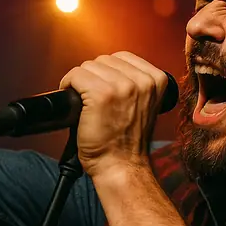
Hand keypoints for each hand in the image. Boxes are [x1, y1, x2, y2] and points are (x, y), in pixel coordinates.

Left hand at [59, 52, 169, 178]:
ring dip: (80, 83)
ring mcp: (122, 86)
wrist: (122, 167)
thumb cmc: (128, 143)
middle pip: (104, 60)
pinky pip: (75, 75)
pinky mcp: (101, 94)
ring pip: (88, 67)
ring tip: (84, 102)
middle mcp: (143, 80)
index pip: (123, 58)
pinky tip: (74, 102)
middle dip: (94, 78)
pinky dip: (68, 85)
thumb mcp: (144, 106)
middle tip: (91, 99)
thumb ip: (135, 85)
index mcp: (157, 80)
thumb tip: (109, 69)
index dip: (108, 72)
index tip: (103, 87)